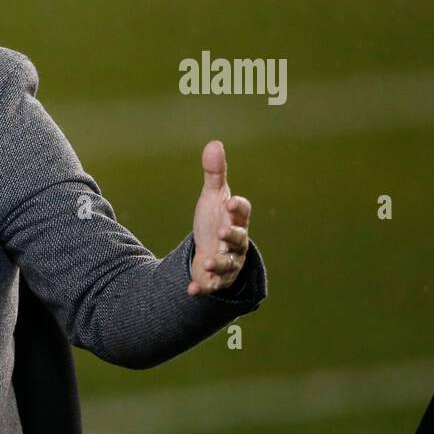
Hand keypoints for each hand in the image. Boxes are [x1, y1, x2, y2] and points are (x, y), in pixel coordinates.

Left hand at [188, 140, 251, 296]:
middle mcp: (236, 242)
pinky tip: (191, 290)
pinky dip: (202, 288)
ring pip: (228, 265)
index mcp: (236, 220)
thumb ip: (214, 174)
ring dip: (218, 264)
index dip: (238, 207)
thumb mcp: (212, 198)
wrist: (212, 251)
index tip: (230, 202)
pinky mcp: (216, 280)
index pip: (242, 212)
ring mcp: (228, 262)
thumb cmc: (215, 220)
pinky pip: (212, 286)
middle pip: (238, 239)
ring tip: (206, 263)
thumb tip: (214, 143)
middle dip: (231, 236)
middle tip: (221, 232)